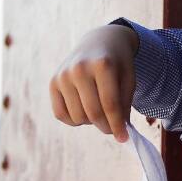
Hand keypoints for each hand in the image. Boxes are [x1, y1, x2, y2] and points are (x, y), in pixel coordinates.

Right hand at [50, 24, 138, 142]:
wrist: (99, 41)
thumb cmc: (118, 64)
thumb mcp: (128, 79)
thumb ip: (124, 105)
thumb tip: (118, 132)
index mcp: (102, 65)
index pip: (110, 104)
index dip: (117, 125)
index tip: (124, 138)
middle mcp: (79, 68)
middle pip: (93, 113)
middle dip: (105, 127)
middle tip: (112, 129)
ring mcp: (63, 75)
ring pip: (77, 117)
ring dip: (90, 122)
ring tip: (98, 110)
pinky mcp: (53, 82)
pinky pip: (60, 114)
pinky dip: (74, 120)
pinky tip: (84, 109)